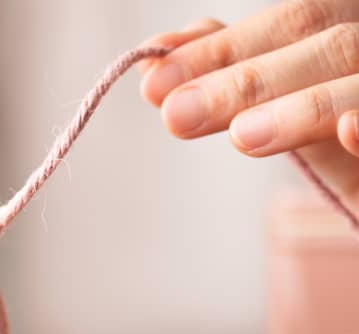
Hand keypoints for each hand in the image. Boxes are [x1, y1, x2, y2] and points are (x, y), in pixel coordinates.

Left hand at [139, 1, 358, 208]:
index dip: (225, 50)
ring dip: (304, 105)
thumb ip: (234, 78)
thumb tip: (152, 68)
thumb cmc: (351, 154)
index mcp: (354, 36)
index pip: (297, 20)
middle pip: (331, 43)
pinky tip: (350, 131)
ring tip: (243, 137)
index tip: (156, 85)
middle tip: (177, 114)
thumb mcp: (288, 111)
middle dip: (246, 80)